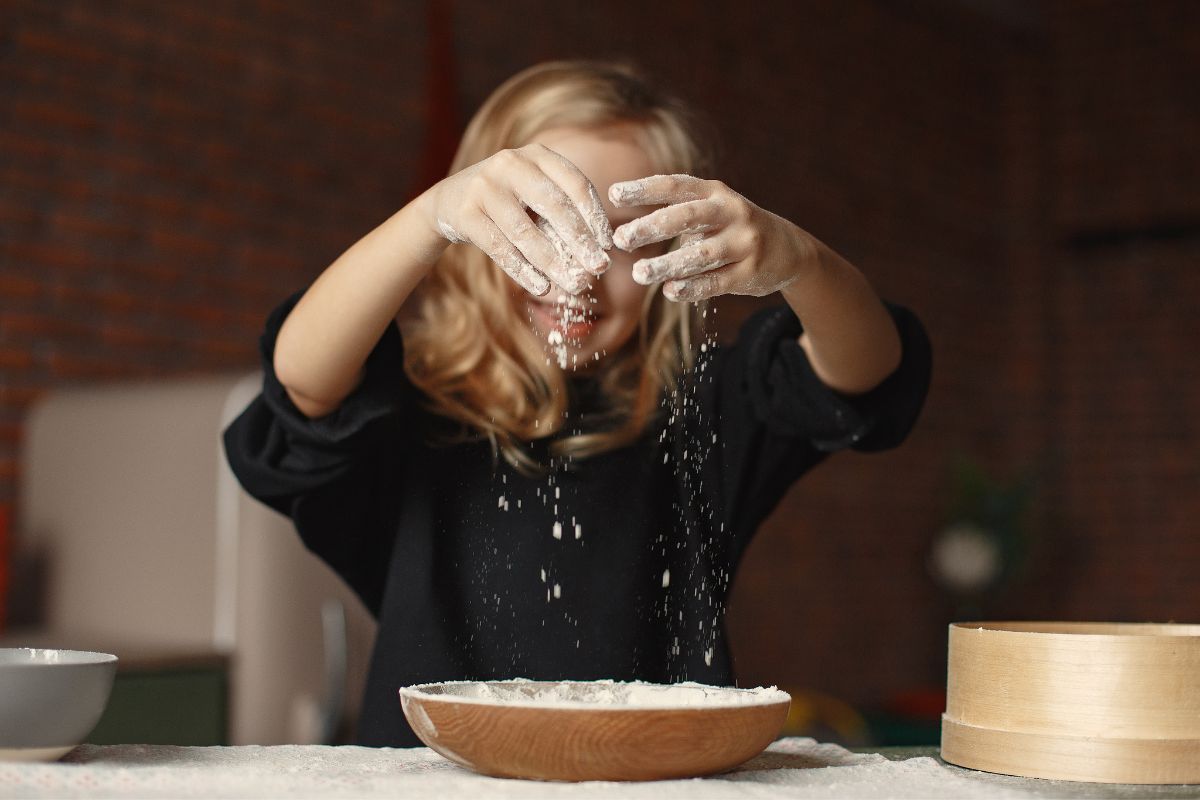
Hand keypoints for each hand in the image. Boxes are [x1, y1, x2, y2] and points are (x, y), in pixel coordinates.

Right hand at [421, 144, 613, 295]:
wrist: (450, 201)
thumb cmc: (508, 201)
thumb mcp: (534, 194)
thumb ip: (562, 212)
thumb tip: (599, 251)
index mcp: (537, 154)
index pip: (576, 184)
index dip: (595, 217)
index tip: (608, 246)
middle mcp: (511, 163)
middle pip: (554, 206)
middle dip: (580, 242)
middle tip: (599, 269)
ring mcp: (484, 186)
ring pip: (526, 232)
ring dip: (553, 263)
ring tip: (573, 285)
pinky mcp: (465, 212)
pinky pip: (500, 247)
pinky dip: (522, 270)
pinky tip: (541, 287)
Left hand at [609, 175, 815, 301]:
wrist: (789, 250)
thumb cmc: (734, 228)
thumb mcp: (713, 209)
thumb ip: (677, 213)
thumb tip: (627, 228)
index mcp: (716, 193)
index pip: (676, 186)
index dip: (645, 189)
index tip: (613, 194)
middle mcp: (732, 212)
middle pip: (687, 217)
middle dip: (652, 227)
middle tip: (622, 239)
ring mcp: (744, 242)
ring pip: (701, 254)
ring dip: (667, 265)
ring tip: (639, 273)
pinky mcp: (750, 272)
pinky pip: (716, 282)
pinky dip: (692, 287)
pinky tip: (670, 292)